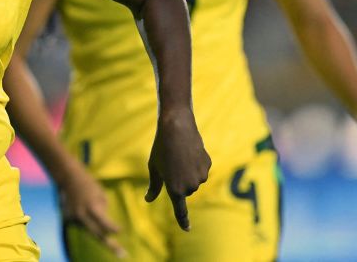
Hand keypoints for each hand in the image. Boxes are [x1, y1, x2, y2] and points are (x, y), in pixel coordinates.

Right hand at [58, 162, 124, 257]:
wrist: (69, 178)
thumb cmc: (90, 185)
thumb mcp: (101, 196)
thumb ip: (103, 212)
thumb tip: (105, 227)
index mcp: (92, 208)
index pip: (105, 224)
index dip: (113, 229)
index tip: (120, 231)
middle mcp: (82, 215)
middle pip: (98, 235)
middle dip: (111, 245)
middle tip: (123, 254)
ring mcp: (74, 218)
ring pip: (89, 230)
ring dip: (96, 228)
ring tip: (90, 208)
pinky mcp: (68, 219)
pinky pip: (82, 224)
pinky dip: (85, 220)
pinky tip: (80, 206)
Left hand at [146, 107, 210, 231]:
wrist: (177, 127)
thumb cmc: (161, 148)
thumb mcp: (154, 167)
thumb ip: (154, 186)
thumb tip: (148, 199)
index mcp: (174, 189)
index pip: (180, 210)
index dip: (183, 221)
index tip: (187, 229)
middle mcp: (190, 186)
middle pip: (185, 190)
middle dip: (179, 180)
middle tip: (172, 163)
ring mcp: (200, 177)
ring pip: (194, 180)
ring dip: (188, 172)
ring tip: (180, 155)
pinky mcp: (208, 166)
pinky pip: (201, 170)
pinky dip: (196, 163)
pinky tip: (190, 151)